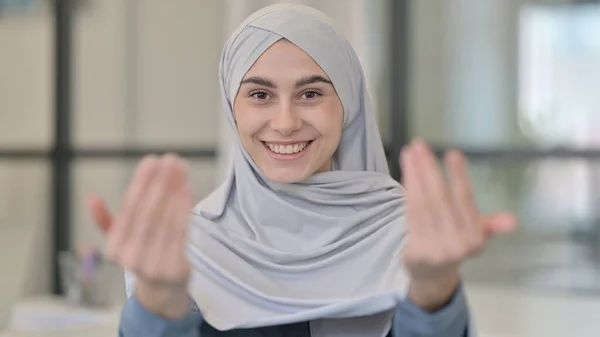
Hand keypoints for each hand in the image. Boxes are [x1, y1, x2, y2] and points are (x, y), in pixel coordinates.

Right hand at [88, 154, 193, 318]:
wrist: (162, 292)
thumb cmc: (143, 256)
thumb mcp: (121, 241)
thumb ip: (106, 220)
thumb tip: (91, 199)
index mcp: (115, 247)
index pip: (129, 209)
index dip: (141, 183)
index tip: (151, 162)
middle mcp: (131, 256)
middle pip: (148, 212)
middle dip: (161, 183)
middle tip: (170, 161)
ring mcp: (153, 264)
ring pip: (165, 221)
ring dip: (175, 192)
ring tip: (181, 171)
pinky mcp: (174, 268)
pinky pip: (180, 234)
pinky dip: (184, 211)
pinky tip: (187, 191)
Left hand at [400, 140, 516, 309]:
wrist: (433, 277)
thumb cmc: (454, 244)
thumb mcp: (476, 237)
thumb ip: (490, 225)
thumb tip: (513, 221)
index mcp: (476, 237)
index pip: (466, 201)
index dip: (460, 176)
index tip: (453, 153)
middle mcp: (458, 244)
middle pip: (440, 199)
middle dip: (429, 169)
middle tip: (420, 145)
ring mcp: (436, 248)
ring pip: (423, 204)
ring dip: (415, 175)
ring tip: (410, 152)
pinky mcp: (416, 251)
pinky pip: (411, 214)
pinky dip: (408, 190)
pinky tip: (406, 172)